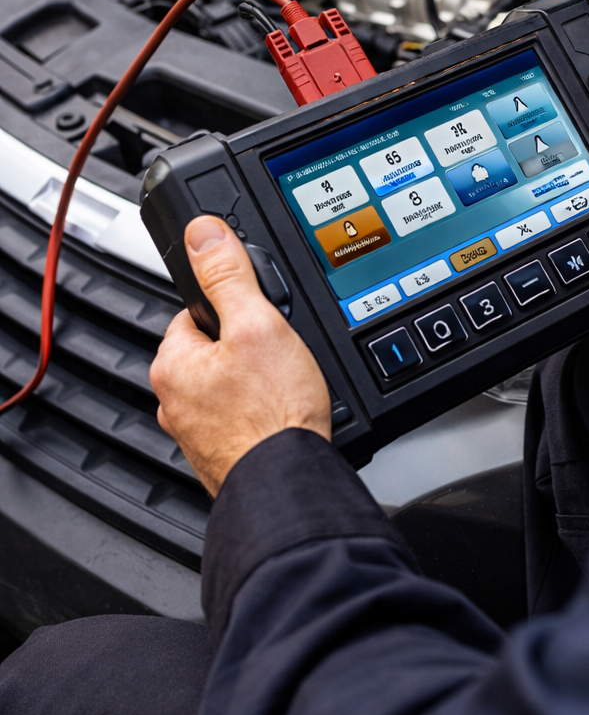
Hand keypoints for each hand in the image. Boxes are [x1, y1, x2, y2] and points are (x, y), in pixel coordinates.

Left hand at [150, 216, 330, 495]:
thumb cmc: (273, 415)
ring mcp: (197, 433)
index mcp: (173, 363)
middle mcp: (174, 400)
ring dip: (255, 384)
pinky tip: (283, 417)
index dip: (234, 307)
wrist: (290, 483)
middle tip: (280, 356)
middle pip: (214, 349)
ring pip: (228, 386)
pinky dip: (260, 415)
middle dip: (247, 348)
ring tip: (286, 388)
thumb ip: (229, 275)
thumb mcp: (259, 324)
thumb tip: (204, 231)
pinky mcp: (221, 456)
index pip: (196, 312)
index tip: (260, 317)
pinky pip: (240, 418)